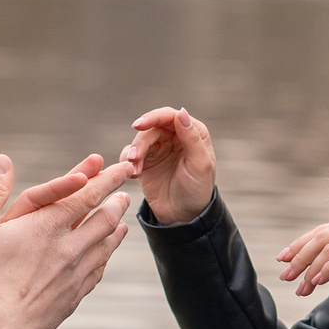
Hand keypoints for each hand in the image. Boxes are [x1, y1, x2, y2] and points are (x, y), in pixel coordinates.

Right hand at [0, 154, 133, 328]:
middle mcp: (69, 246)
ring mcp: (75, 272)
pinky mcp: (75, 294)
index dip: (106, 178)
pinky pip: (99, 269)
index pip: (87, 193)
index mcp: (48, 224)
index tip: (121, 167)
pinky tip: (106, 254)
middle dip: (117, 200)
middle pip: (105, 217)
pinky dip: (107, 255)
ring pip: (106, 244)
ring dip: (117, 228)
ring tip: (123, 220)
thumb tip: (2, 160)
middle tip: (126, 190)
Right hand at [122, 107, 216, 224]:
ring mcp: (160, 147)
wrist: (183, 216)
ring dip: (134, 153)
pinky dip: (127, 161)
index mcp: (193, 133)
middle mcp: (175, 136)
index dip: (154, 117)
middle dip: (141, 141)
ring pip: (140, 140)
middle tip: (134, 157)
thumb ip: (192, 138)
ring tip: (135, 170)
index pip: (171, 116)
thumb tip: (181, 112)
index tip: (139, 126)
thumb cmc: (197, 190)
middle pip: (152, 127)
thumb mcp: (200, 165)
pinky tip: (132, 174)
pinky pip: (131, 153)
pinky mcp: (146, 160)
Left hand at [277, 212, 328, 305]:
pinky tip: (317, 282)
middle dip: (299, 256)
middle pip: (323, 235)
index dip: (300, 243)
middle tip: (285, 275)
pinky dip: (326, 269)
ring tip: (302, 287)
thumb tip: (312, 266)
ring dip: (310, 269)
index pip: (325, 230)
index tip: (282, 259)